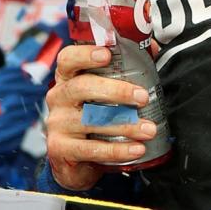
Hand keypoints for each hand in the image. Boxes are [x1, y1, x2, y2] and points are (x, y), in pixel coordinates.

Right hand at [45, 44, 156, 191]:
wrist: (75, 162)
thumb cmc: (94, 117)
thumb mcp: (103, 93)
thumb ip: (123, 69)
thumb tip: (154, 47)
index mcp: (67, 77)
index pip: (68, 59)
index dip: (85, 54)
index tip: (107, 54)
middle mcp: (58, 97)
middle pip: (82, 87)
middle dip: (116, 91)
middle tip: (142, 97)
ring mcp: (57, 124)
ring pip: (91, 120)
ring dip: (125, 125)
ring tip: (149, 129)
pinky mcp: (60, 149)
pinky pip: (91, 149)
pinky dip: (118, 150)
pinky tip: (137, 149)